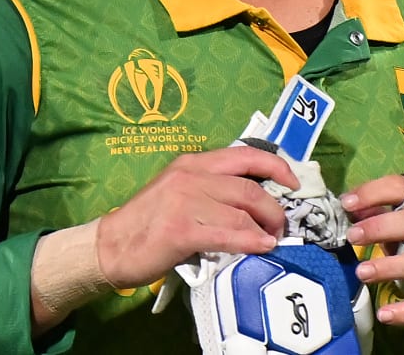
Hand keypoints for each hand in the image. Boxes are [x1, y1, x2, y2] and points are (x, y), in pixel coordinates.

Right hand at [94, 144, 301, 287]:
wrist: (109, 247)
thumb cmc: (147, 222)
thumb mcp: (179, 191)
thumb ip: (211, 188)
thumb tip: (254, 199)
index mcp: (193, 163)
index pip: (245, 155)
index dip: (277, 166)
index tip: (294, 182)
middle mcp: (191, 176)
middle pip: (250, 189)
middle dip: (274, 209)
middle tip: (281, 225)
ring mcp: (185, 202)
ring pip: (243, 212)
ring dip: (265, 228)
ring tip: (271, 239)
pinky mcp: (182, 230)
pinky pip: (229, 235)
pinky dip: (251, 242)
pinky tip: (261, 248)